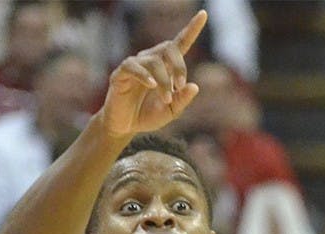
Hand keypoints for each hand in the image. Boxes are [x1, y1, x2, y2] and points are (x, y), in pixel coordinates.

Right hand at [101, 10, 205, 138]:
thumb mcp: (170, 112)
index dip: (191, 29)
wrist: (125, 127)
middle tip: (180, 87)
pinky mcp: (121, 74)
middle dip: (179, 66)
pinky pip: (133, 67)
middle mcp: (150, 60)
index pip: (180, 43)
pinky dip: (144, 75)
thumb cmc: (147, 115)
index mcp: (165, 66)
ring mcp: (135, 65)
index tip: (204, 14)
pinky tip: (151, 84)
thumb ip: (182, 100)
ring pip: (154, 61)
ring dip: (163, 81)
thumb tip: (194, 86)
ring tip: (166, 99)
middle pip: (168, 48)